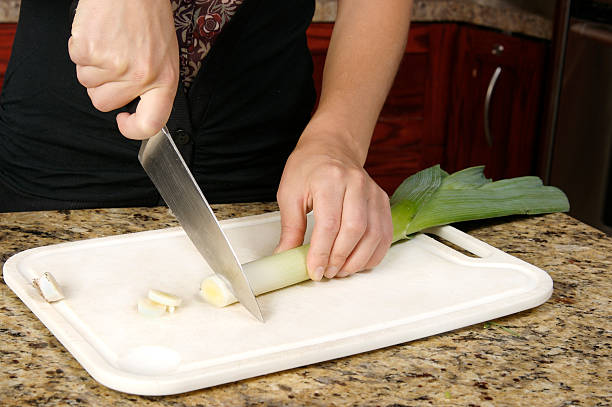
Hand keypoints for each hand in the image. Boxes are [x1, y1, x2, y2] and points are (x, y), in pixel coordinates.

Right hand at [68, 0, 178, 138]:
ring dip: (92, 65)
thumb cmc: (149, 17)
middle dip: (103, 86)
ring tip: (110, 42)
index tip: (124, 121)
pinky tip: (99, 33)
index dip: (134, 130)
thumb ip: (151, 84)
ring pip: (87, 83)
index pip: (152, 123)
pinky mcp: (90, 50)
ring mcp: (114, 65)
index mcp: (164, 80)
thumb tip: (133, 106)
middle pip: (103, 103)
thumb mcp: (164, 56)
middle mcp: (140, 76)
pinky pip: (76, 61)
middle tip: (115, 61)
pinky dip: (82, 48)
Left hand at [275, 125, 392, 279]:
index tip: (314, 270)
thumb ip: (290, 227)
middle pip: (354, 230)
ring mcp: (373, 192)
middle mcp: (356, 183)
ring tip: (339, 271)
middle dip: (339, 258)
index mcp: (329, 179)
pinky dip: (373, 254)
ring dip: (357, 260)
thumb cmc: (308, 168)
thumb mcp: (289, 193)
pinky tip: (357, 262)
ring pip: (373, 235)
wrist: (331, 148)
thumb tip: (285, 257)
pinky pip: (385, 234)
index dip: (321, 252)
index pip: (328, 223)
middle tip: (326, 273)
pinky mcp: (382, 201)